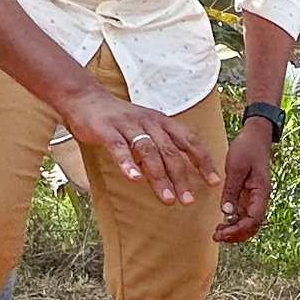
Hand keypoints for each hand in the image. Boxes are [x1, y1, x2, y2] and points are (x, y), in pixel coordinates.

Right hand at [61, 88, 220, 207]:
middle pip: (170, 152)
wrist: (85, 98)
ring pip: (148, 152)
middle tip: (188, 201)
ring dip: (159, 177)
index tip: (214, 181)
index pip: (189, 141)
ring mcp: (127, 126)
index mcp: (162, 122)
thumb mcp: (146, 128)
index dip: (203, 161)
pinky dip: (127, 163)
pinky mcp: (106, 129)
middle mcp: (149, 122)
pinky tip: (134, 179)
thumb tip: (178, 174)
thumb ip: (160, 147)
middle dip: (181, 178)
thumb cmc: (119, 119)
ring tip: (167, 199)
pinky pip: (118, 147)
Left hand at [214, 125, 272, 241]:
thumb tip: (226, 212)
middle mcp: (260, 198)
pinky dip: (234, 222)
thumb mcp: (236, 168)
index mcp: (261, 193)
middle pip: (252, 226)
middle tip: (217, 237)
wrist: (255, 136)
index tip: (222, 234)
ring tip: (218, 234)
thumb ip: (231, 190)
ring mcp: (255, 198)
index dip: (238, 230)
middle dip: (236, 235)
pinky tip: (223, 224)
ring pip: (248, 222)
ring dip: (235, 231)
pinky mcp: (249, 195)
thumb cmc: (247, 149)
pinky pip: (244, 215)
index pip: (253, 220)